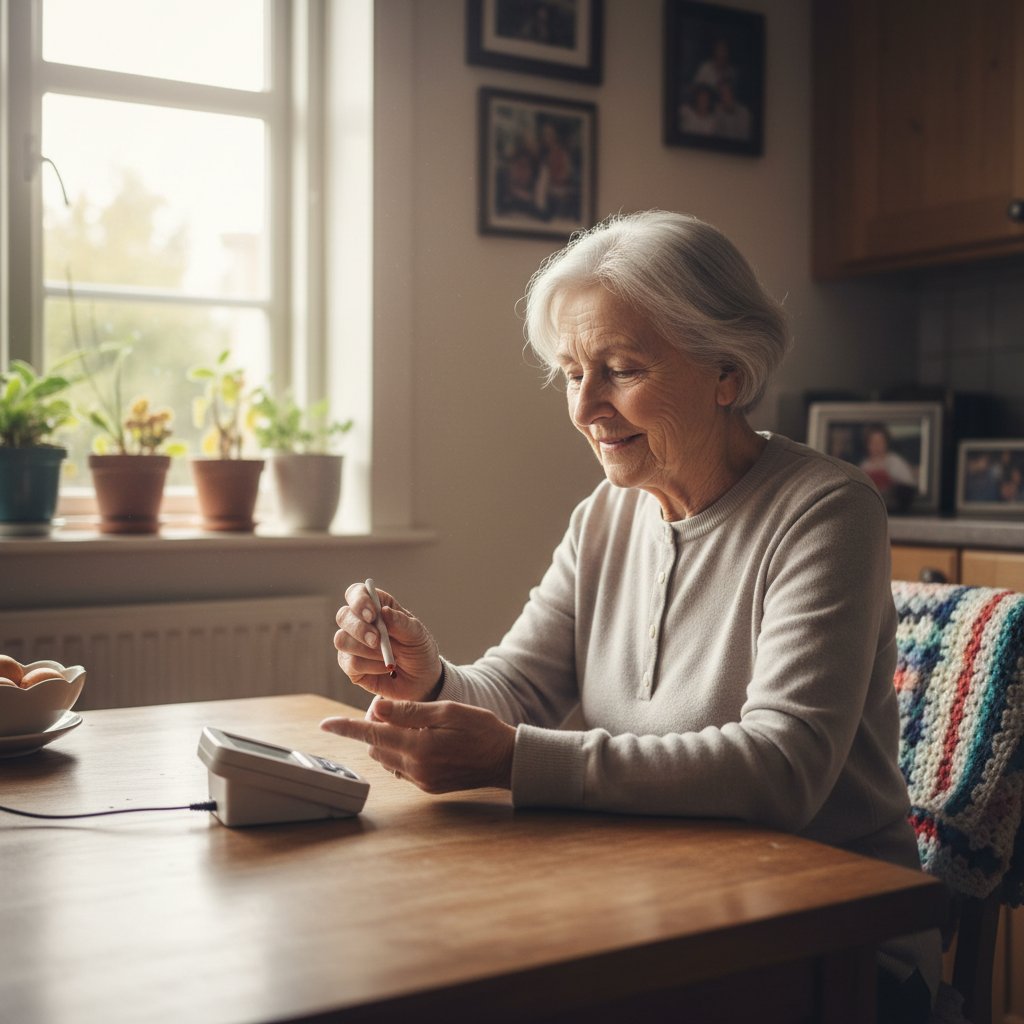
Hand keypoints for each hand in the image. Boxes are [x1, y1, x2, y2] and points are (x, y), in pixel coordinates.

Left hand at [320, 699, 515, 792]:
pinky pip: (401, 769)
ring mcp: (421, 781)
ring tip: (413, 725)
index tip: (325, 725)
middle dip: (374, 728)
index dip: (346, 728)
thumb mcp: (447, 712)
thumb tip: (377, 708)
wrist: (505, 759)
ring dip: (387, 741)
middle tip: (395, 710)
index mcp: (418, 747)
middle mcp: (415, 769)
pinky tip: (421, 741)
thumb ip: (410, 712)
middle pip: (375, 747)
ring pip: (386, 759)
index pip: (371, 735)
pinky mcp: (428, 787)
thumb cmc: (481, 729)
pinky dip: (401, 752)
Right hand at [334, 582, 441, 702]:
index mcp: (376, 606)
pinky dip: (370, 667)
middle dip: (359, 628)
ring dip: (367, 650)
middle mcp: (360, 622)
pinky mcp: (350, 665)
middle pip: (343, 615)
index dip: (359, 600)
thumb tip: (384, 611)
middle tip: (377, 640)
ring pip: (342, 640)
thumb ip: (402, 623)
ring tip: (389, 657)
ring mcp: (352, 643)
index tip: (372, 614)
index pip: (356, 593)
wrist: (421, 680)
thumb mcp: (417, 635)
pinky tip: (385, 667)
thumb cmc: (418, 650)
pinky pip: (350, 663)